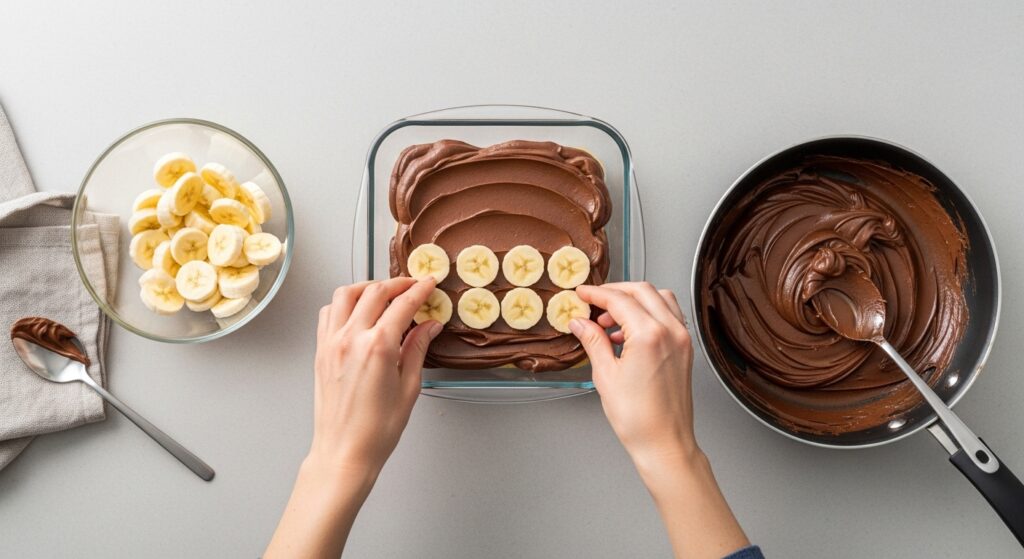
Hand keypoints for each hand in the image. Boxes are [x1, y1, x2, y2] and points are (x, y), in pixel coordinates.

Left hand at [310, 276, 440, 474]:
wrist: (344, 452)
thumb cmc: (375, 430)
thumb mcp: (409, 388)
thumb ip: (417, 349)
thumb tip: (429, 326)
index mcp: (377, 347)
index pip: (402, 304)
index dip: (419, 290)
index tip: (429, 284)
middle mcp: (351, 339)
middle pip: (375, 292)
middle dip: (397, 283)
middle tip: (412, 286)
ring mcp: (332, 343)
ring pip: (346, 294)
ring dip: (368, 286)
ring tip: (384, 292)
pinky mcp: (321, 351)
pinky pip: (328, 313)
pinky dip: (344, 303)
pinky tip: (358, 311)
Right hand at [570, 282, 695, 465]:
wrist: (664, 443)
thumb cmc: (638, 418)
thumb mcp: (605, 376)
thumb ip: (593, 341)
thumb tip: (581, 323)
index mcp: (649, 335)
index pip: (620, 300)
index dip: (597, 294)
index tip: (582, 294)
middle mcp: (671, 331)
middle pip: (642, 291)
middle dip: (615, 292)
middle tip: (594, 302)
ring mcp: (682, 339)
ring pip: (659, 298)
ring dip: (634, 300)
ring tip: (610, 319)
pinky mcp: (685, 349)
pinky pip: (668, 316)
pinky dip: (649, 313)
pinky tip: (628, 332)